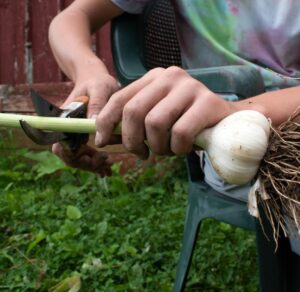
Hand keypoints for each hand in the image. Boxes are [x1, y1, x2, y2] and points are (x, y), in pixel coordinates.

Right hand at [52, 72, 119, 173]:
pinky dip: (95, 162)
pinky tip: (107, 166)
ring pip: (77, 158)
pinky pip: (84, 155)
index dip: (74, 157)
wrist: (96, 80)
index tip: (93, 157)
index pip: (61, 146)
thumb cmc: (98, 82)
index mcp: (66, 118)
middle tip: (107, 162)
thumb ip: (97, 104)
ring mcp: (73, 134)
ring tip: (108, 166)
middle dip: (87, 164)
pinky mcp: (81, 137)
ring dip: (92, 165)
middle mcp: (66, 128)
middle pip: (69, 156)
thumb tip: (94, 126)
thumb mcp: (101, 88)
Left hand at [95, 66, 236, 157]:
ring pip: (155, 124)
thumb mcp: (157, 115)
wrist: (226, 119)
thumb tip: (102, 134)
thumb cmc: (185, 121)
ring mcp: (190, 87)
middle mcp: (169, 76)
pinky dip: (177, 149)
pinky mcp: (207, 102)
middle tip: (142, 154)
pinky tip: (183, 149)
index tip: (101, 141)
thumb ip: (134, 120)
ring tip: (167, 150)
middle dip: (132, 141)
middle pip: (134, 112)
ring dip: (158, 147)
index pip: (120, 98)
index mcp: (154, 77)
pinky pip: (180, 134)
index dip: (106, 122)